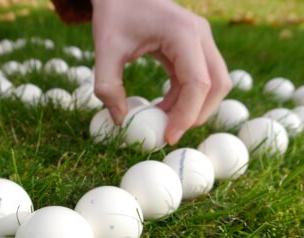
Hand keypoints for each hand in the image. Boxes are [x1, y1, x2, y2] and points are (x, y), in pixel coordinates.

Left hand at [91, 0, 231, 144]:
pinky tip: (163, 106)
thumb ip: (108, 87)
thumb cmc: (114, 14)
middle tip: (169, 133)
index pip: (198, 83)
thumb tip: (121, 121)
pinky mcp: (194, 48)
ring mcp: (200, 41)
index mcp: (182, 33)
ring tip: (162, 120)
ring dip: (192, 107)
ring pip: (213, 84)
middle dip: (197, 114)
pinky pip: (199, 79)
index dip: (187, 115)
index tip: (167, 136)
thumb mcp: (105, 50)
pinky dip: (185, 98)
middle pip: (217, 85)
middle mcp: (199, 36)